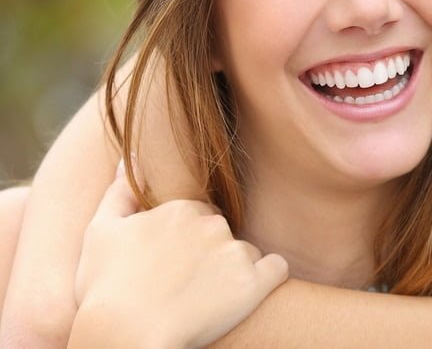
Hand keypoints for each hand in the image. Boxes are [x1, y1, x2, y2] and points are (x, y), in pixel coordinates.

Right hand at [71, 164, 288, 348]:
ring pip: (247, 253)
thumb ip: (120, 192)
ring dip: (235, 270)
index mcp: (181, 208)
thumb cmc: (105, 289)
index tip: (172, 266)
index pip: (198, 216)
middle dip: (211, 253)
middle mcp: (213, 224)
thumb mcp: (100, 233)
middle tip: (188, 285)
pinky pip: (277, 268)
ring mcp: (236, 252)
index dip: (186, 241)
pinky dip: (267, 279)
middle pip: (223, 234)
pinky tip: (247, 295)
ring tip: (209, 298)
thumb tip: (129, 156)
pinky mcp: (254, 283)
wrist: (124, 338)